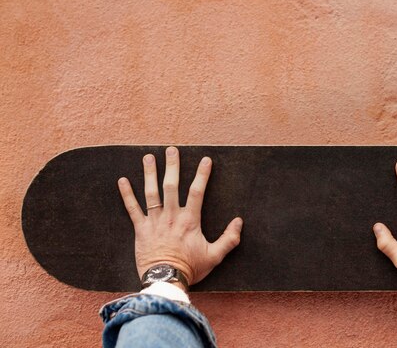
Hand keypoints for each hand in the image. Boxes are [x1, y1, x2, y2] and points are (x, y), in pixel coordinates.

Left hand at [117, 146, 242, 288]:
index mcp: (190, 220)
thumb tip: (239, 221)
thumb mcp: (215, 256)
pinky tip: (122, 180)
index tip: (205, 159)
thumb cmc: (190, 268)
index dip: (202, 174)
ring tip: (148, 157)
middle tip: (172, 150)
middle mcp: (172, 216)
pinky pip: (132, 209)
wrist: (165, 281)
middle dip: (172, 166)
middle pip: (171, 185)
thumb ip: (229, 238)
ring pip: (151, 193)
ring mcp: (154, 222)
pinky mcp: (140, 230)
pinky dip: (127, 194)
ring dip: (149, 173)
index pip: (197, 191)